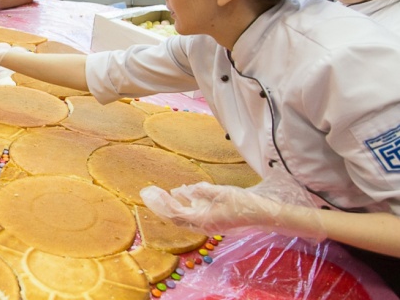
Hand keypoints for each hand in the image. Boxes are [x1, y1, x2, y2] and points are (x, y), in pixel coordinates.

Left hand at [140, 181, 324, 242]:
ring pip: (184, 215)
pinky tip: (184, 193)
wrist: (266, 216)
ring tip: (161, 191)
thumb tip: (184, 189)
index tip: (149, 191)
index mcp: (203, 220)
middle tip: (148, 191)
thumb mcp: (223, 193)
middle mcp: (204, 224)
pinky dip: (185, 203)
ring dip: (172, 204)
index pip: (174, 214)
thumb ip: (203, 191)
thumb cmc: (246, 204)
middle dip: (161, 205)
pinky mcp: (216, 219)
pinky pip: (194, 213)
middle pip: (176, 217)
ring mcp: (209, 223)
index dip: (160, 204)